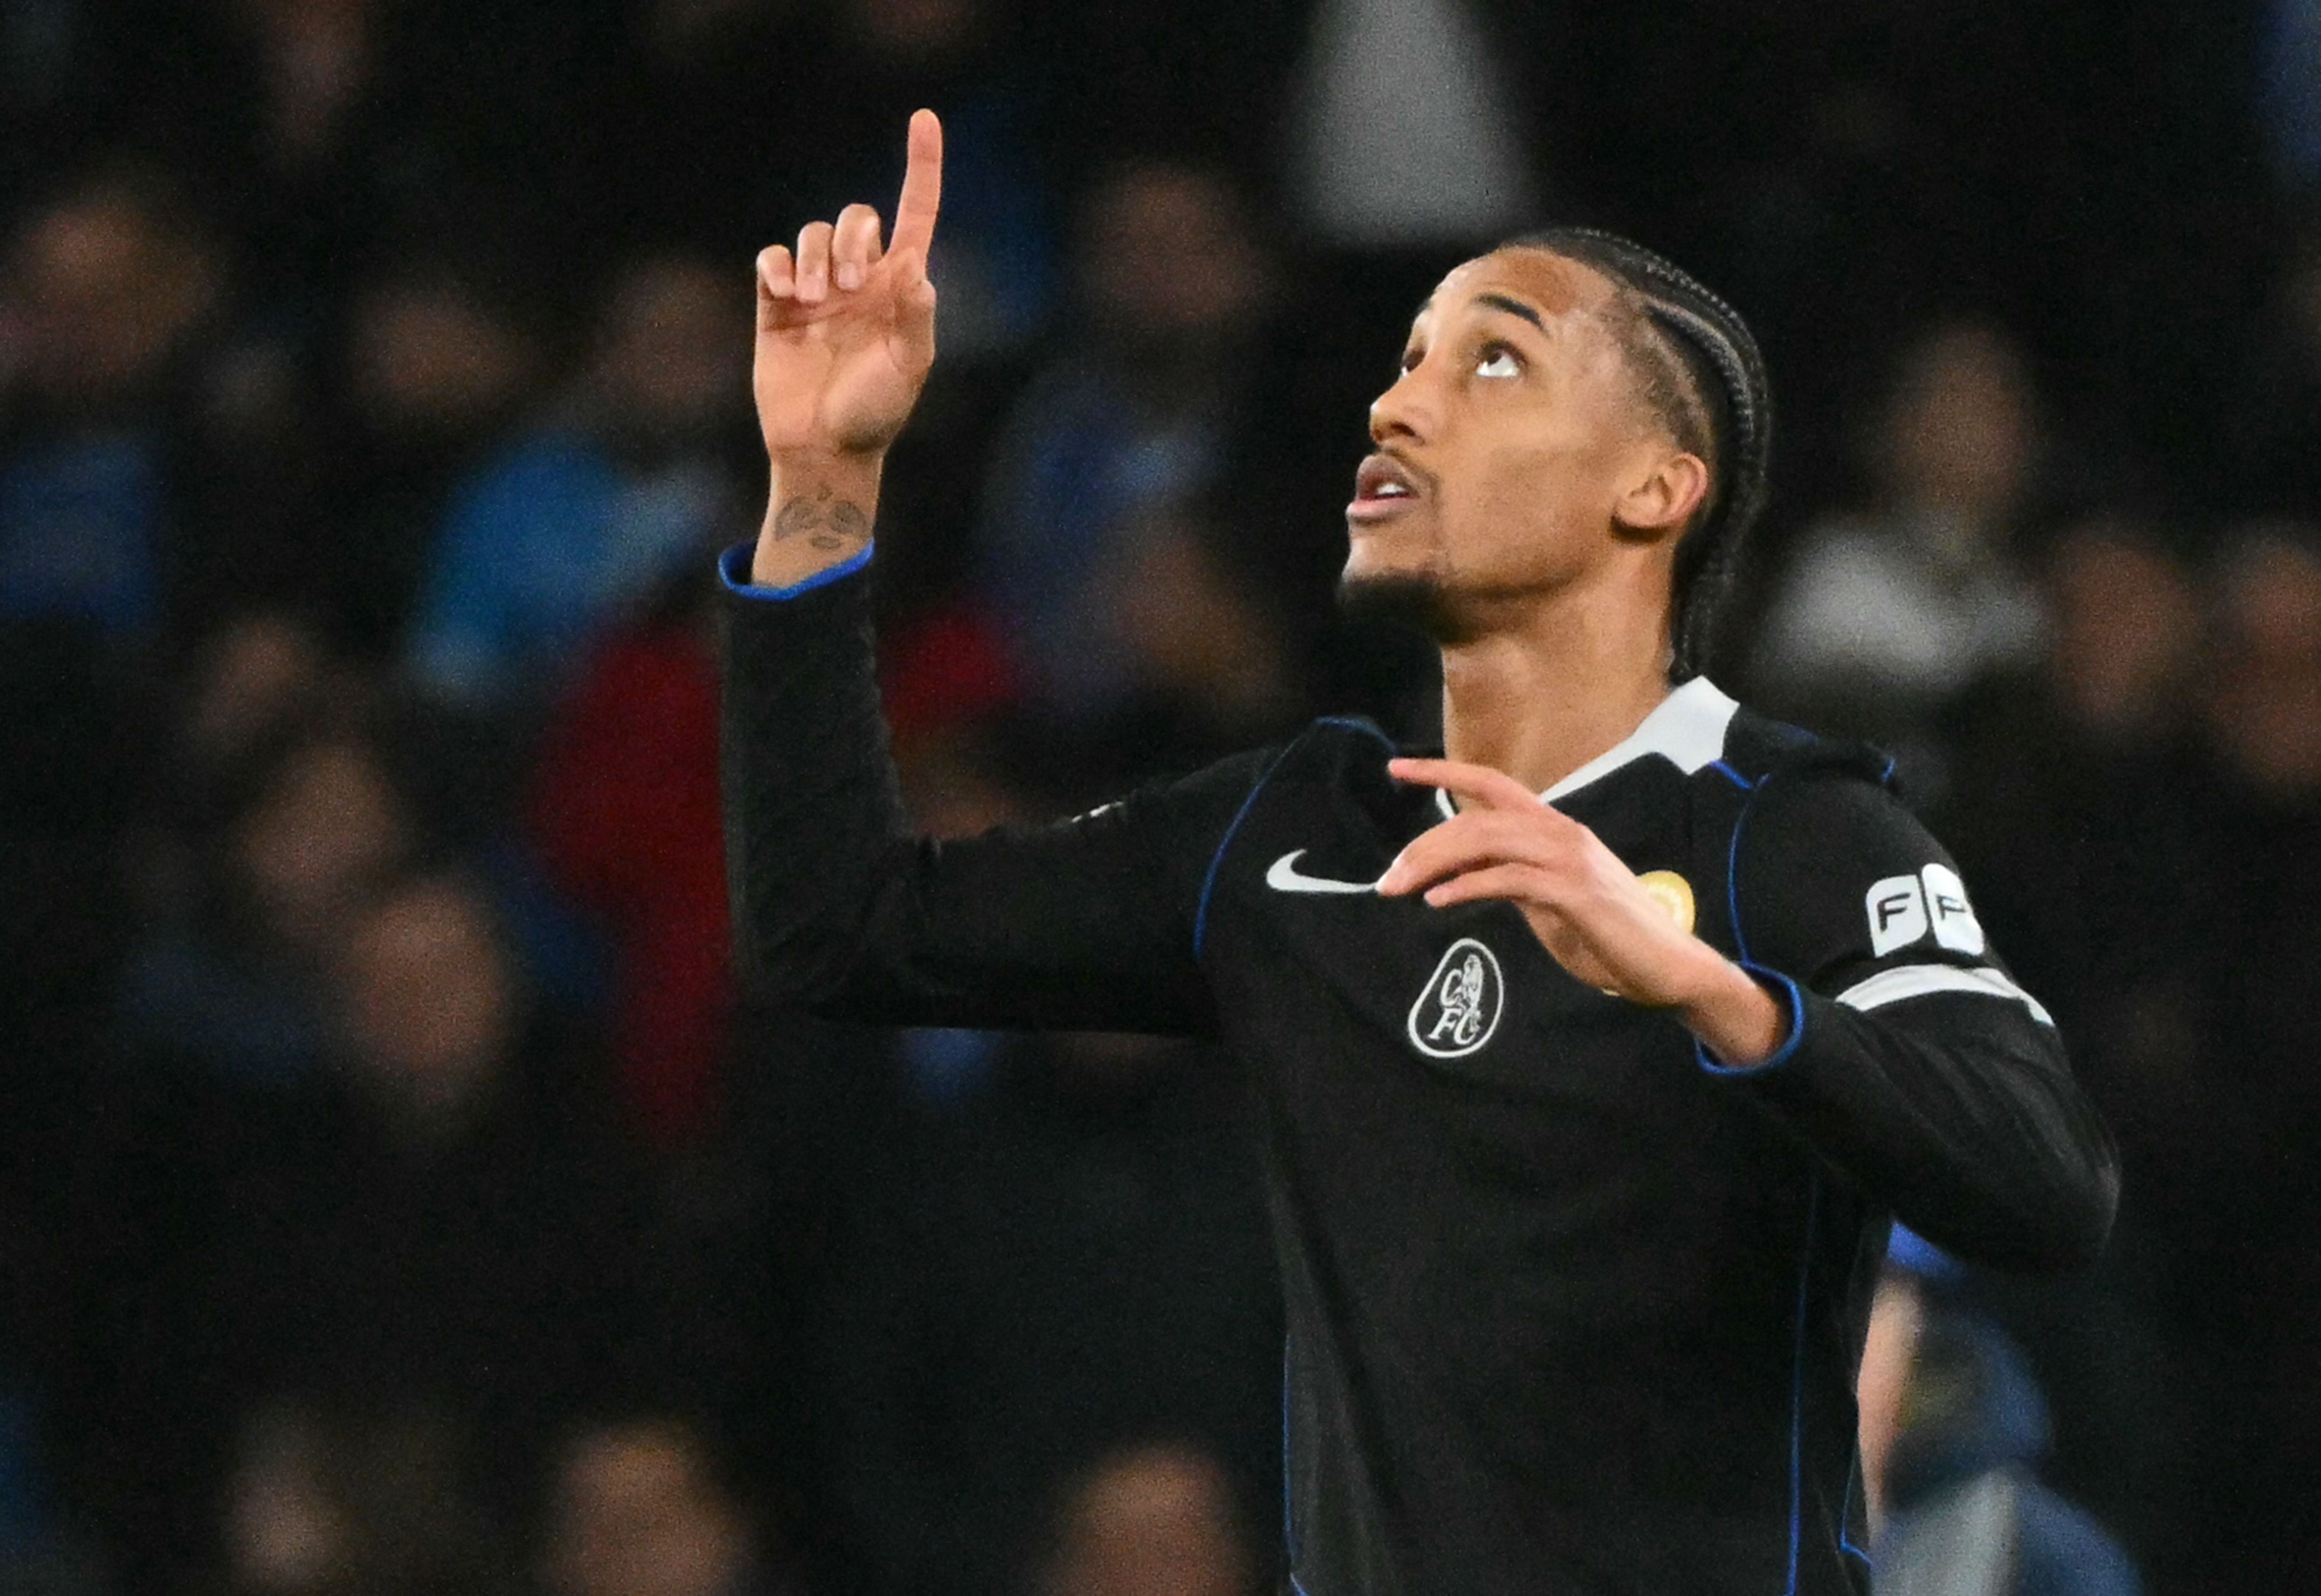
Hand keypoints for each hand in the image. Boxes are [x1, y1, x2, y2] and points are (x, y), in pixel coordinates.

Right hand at [754, 109, 942, 461]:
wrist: (825, 448)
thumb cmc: (875, 414)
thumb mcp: (909, 369)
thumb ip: (916, 319)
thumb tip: (914, 269)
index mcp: (900, 287)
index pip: (916, 212)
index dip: (922, 165)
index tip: (924, 117)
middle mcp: (860, 279)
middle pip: (857, 216)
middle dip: (854, 239)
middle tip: (851, 288)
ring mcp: (817, 290)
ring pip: (812, 234)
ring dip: (815, 258)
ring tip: (816, 302)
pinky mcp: (777, 305)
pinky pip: (772, 259)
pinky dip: (777, 266)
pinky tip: (784, 293)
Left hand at [1378, 757, 1786, 1063]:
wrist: (1666, 965)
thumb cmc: (1607, 934)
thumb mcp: (1548, 898)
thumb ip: (1513, 875)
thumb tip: (1468, 872)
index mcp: (1553, 827)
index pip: (1491, 784)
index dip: (1443, 771)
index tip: (1396, 769)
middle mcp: (1560, 831)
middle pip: (1477, 817)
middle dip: (1423, 844)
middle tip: (1386, 879)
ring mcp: (1570, 858)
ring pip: (1487, 839)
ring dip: (1435, 863)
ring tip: (1399, 889)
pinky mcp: (1575, 891)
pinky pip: (1508, 878)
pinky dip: (1467, 886)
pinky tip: (1438, 902)